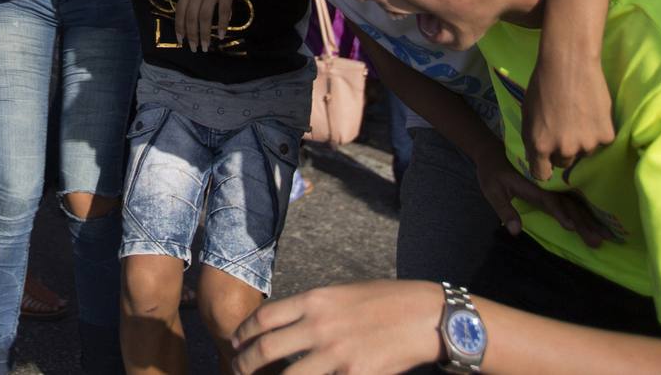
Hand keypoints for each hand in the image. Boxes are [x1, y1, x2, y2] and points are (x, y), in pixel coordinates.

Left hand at [177, 0, 245, 52]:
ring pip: (205, 17)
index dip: (180, 28)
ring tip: (206, 46)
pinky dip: (221, 25)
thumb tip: (191, 14)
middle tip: (194, 48)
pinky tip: (221, 35)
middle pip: (191, 17)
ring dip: (205, 34)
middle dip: (192, 36)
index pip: (180, 11)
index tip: (181, 41)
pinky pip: (223, 11)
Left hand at [230, 280, 441, 373]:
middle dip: (244, 364)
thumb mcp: (342, 293)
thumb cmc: (386, 301)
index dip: (243, 334)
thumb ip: (313, 308)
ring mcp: (335, 354)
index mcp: (315, 300)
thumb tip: (286, 324)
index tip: (235, 343)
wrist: (425, 315)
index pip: (264, 318)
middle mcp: (319, 326)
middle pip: (266, 349)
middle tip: (237, 370)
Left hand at [473, 149, 611, 247]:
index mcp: (533, 183)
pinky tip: (602, 222)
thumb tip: (516, 232)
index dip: (560, 211)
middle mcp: (547, 184)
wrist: (492, 150)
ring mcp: (553, 185)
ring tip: (607, 235)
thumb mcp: (492, 190)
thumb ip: (505, 210)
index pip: (549, 198)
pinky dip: (588, 210)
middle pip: (569, 203)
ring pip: (575, 202)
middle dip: (585, 221)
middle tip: (600, 239)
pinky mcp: (555, 187)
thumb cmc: (492, 171)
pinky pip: (574, 199)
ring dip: (591, 218)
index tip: (572, 226)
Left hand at [522, 49, 614, 179]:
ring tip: (578, 117)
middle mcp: (564, 149)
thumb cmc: (543, 85)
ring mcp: (588, 144)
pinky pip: (601, 141)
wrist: (570, 64)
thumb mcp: (527, 114)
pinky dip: (598, 131)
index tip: (546, 161)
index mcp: (540, 145)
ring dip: (582, 141)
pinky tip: (592, 113)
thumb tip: (536, 158)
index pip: (541, 174)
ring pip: (584, 152)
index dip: (543, 167)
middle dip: (562, 151)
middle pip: (564, 163)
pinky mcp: (606, 135)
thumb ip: (531, 140)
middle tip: (564, 128)